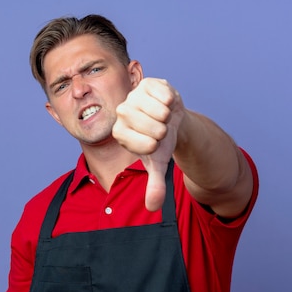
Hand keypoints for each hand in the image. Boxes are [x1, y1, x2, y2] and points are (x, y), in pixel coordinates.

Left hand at [113, 78, 185, 210]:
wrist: (171, 118)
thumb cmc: (160, 142)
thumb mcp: (158, 164)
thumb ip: (154, 185)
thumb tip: (153, 207)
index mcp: (119, 133)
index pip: (146, 145)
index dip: (157, 145)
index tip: (154, 142)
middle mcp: (122, 112)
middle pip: (154, 128)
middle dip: (164, 131)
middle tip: (159, 128)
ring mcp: (133, 95)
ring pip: (161, 112)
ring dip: (169, 117)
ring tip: (163, 116)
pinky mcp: (147, 83)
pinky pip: (166, 96)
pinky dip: (172, 102)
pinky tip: (165, 103)